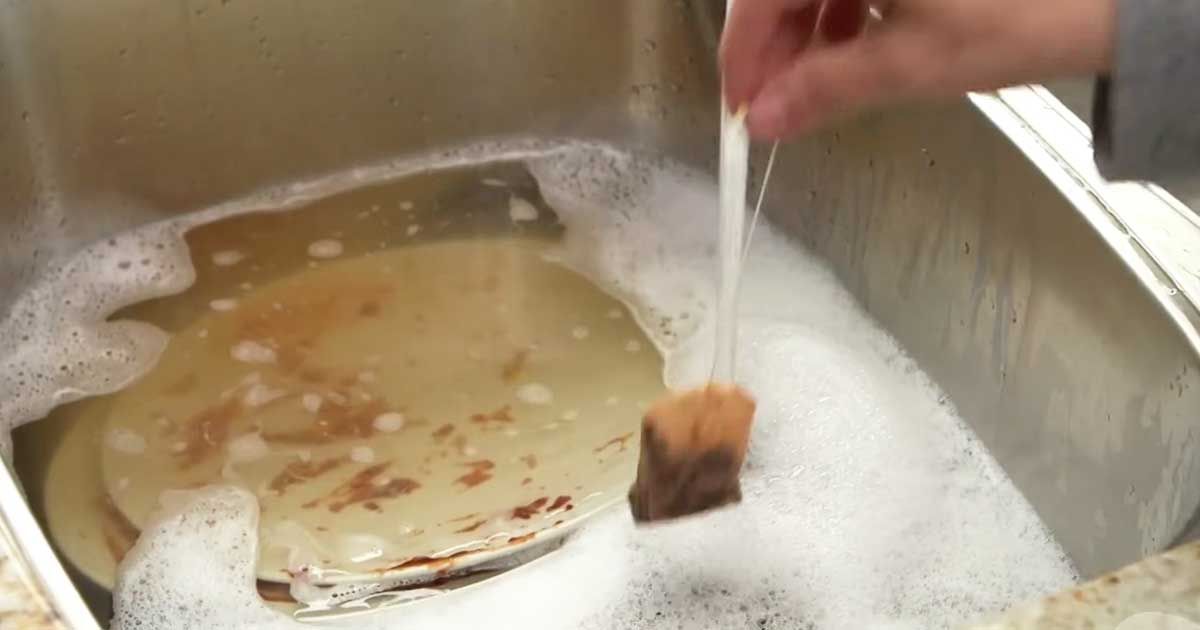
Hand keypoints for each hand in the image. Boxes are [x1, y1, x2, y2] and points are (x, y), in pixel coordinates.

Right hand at [719, 0, 1116, 140]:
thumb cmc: (1017, 15)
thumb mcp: (909, 62)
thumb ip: (824, 89)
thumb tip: (767, 120)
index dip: (742, 56)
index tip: (739, 107)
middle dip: (772, 46)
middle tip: (771, 106)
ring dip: (804, 30)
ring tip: (812, 85)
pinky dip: (839, 9)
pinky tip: (849, 45)